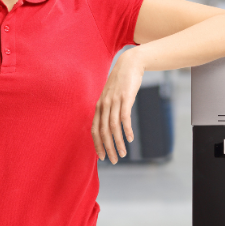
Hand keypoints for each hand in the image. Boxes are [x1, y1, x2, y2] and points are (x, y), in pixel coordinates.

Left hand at [92, 48, 144, 163]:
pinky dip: (126, 130)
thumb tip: (110, 126)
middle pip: (102, 131)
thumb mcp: (112, 97)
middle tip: (114, 160)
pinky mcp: (125, 98)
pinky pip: (124, 117)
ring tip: (123, 154)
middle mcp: (104, 105)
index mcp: (99, 106)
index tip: (102, 157)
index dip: (97, 145)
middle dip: (107, 148)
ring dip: (118, 143)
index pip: (94, 130)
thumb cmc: (121, 82)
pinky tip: (130, 139)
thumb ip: (109, 110)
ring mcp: (114, 101)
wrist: (130, 64)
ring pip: (113, 127)